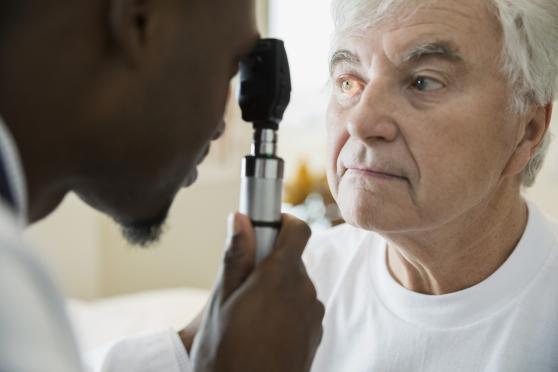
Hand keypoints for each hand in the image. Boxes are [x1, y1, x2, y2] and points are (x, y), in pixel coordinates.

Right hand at [189, 213, 323, 371]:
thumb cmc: (225, 354)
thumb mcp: (221, 301)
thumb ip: (235, 256)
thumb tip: (241, 218)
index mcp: (280, 278)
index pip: (300, 229)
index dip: (283, 221)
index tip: (264, 228)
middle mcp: (304, 292)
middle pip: (293, 259)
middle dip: (270, 261)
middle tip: (242, 281)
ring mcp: (313, 315)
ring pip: (296, 284)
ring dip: (277, 287)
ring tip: (248, 313)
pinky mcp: (315, 334)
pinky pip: (302, 307)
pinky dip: (286, 308)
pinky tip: (263, 330)